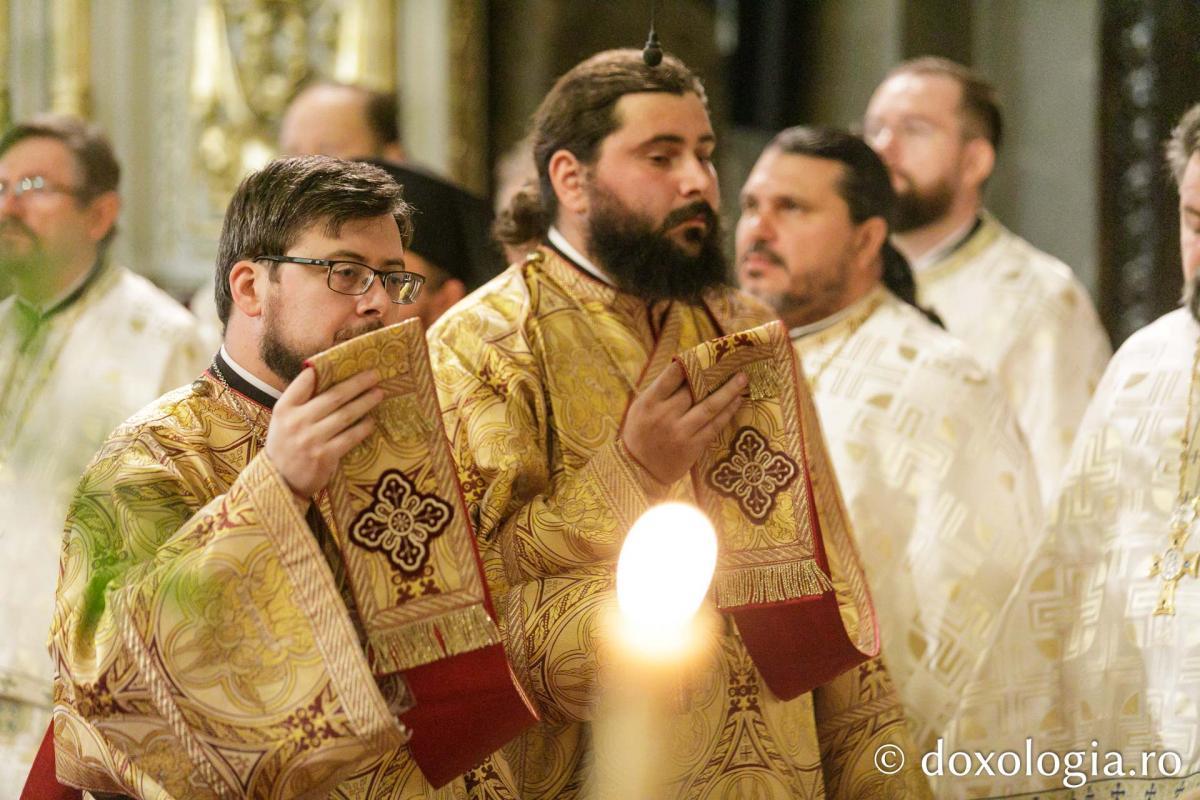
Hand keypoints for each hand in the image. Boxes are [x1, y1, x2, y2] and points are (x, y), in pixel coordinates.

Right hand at [265, 367, 383, 500]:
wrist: (279, 482)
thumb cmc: (285, 446)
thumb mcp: (283, 421)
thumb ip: (300, 402)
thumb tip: (323, 377)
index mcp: (284, 409)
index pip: (304, 382)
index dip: (323, 369)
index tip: (345, 360)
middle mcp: (296, 421)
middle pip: (333, 396)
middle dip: (357, 383)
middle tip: (374, 374)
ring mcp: (311, 439)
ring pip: (345, 415)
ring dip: (365, 402)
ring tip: (378, 394)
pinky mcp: (324, 456)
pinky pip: (349, 437)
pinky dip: (362, 428)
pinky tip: (371, 421)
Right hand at [621, 363, 746, 484]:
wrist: (638, 471)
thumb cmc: (639, 434)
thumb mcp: (640, 409)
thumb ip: (659, 391)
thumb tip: (685, 368)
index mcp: (649, 402)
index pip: (672, 376)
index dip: (691, 362)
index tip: (706, 352)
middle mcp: (664, 415)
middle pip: (694, 389)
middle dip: (715, 374)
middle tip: (732, 362)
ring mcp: (680, 432)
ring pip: (709, 406)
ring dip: (729, 391)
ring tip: (742, 379)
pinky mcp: (692, 447)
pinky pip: (714, 425)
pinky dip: (727, 412)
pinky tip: (737, 401)